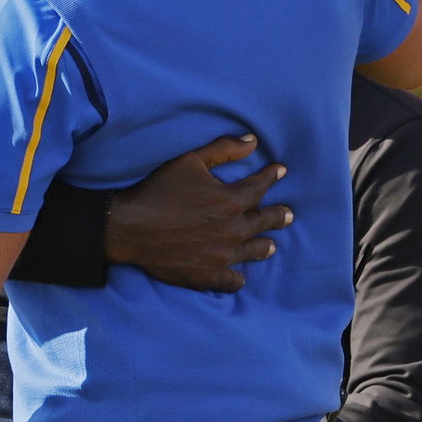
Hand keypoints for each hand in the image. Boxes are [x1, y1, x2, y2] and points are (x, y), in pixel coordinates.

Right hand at [103, 134, 290, 293]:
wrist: (131, 227)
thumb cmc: (160, 190)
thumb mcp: (190, 161)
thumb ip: (224, 149)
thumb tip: (253, 140)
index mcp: (231, 202)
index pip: (260, 187)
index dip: (271, 177)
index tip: (281, 171)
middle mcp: (233, 231)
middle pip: (264, 222)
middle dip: (278, 215)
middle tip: (289, 214)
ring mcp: (222, 257)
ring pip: (253, 252)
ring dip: (264, 246)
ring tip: (272, 246)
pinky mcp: (207, 276)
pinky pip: (232, 281)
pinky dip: (237, 278)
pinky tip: (238, 276)